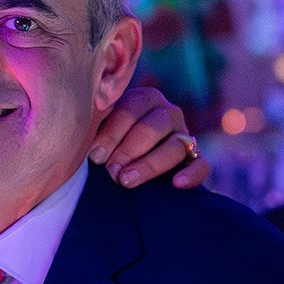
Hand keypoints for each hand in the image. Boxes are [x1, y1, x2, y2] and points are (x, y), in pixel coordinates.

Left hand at [92, 87, 208, 188]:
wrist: (128, 163)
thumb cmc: (108, 144)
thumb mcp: (100, 129)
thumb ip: (95, 126)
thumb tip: (83, 140)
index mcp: (144, 98)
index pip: (130, 111)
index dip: (111, 134)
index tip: (95, 156)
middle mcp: (167, 113)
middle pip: (152, 128)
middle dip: (128, 151)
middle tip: (110, 171)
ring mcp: (184, 135)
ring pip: (175, 147)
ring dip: (150, 165)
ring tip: (126, 181)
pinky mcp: (195, 158)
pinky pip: (201, 165)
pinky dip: (192, 174)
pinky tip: (177, 185)